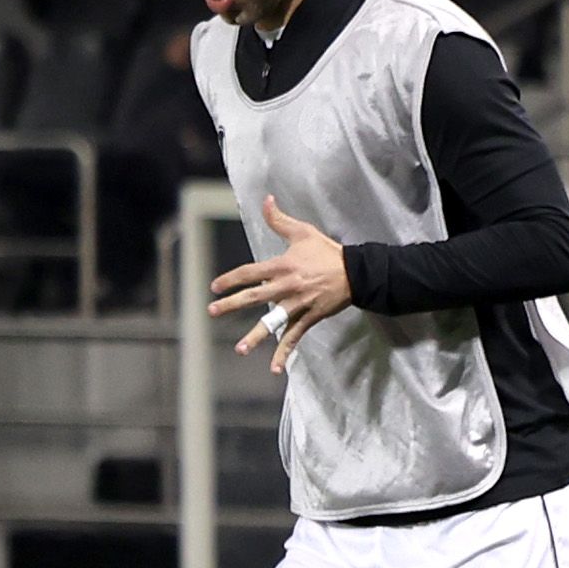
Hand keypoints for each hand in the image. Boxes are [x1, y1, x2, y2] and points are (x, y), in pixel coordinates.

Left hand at [207, 196, 353, 368]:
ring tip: (240, 349)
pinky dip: (285, 353)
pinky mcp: (310, 318)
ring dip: (256, 336)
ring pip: (274, 322)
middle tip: (212, 311)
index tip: (214, 287)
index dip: (230, 279)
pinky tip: (275, 368)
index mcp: (282, 266)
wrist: (356, 272)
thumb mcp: (303, 232)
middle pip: (255, 297)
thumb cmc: (327, 251)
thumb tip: (265, 199)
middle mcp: (287, 286)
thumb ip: (279, 219)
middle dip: (231, 304)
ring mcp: (298, 305)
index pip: (250, 272)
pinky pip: (295, 337)